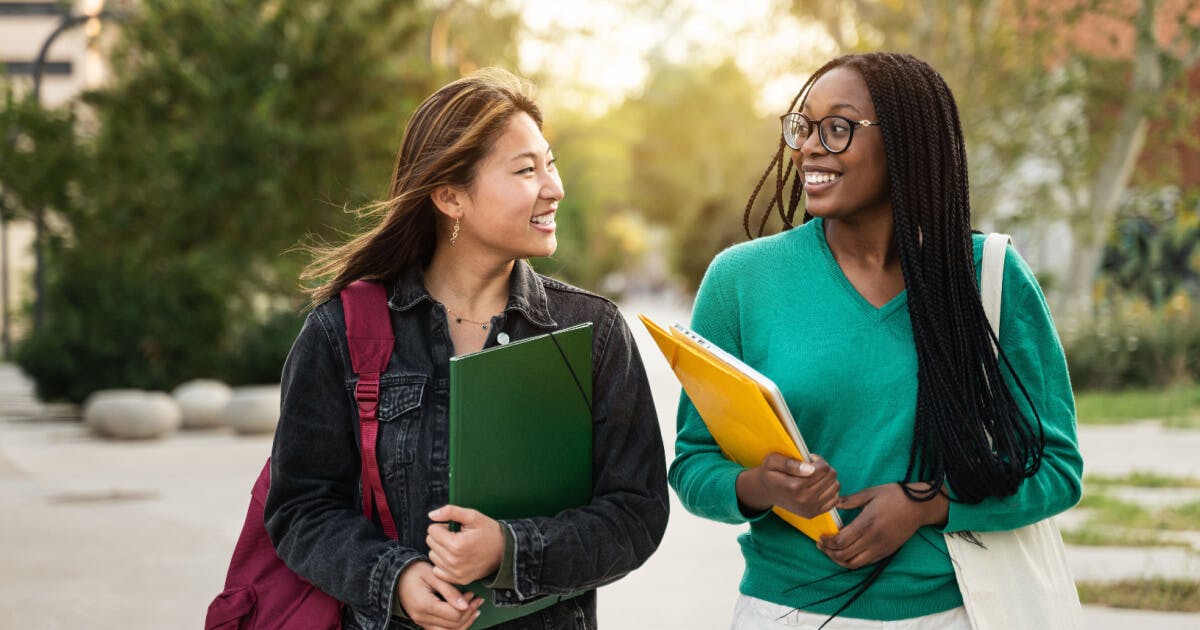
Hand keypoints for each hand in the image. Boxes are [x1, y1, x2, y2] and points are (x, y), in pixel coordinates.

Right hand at [396, 560, 481, 629]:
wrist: (397, 576)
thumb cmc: (414, 572)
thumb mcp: (433, 575)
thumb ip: (449, 590)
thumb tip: (465, 605)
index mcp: (424, 605)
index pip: (453, 615)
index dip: (467, 606)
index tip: (472, 594)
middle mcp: (422, 618)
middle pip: (454, 625)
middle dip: (469, 613)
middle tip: (476, 600)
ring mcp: (422, 622)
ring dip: (465, 622)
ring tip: (474, 609)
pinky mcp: (424, 623)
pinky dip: (456, 626)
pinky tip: (464, 616)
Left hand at [426, 505, 504, 584]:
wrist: (505, 552)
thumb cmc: (490, 533)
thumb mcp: (473, 516)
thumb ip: (451, 512)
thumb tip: (432, 515)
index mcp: (456, 544)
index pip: (432, 530)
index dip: (443, 526)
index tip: (455, 528)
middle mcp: (453, 561)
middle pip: (430, 543)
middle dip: (441, 537)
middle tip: (457, 536)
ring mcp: (455, 573)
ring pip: (433, 556)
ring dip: (441, 550)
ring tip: (457, 547)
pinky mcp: (457, 580)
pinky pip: (437, 570)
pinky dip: (443, 563)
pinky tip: (455, 558)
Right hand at [735, 453, 838, 518]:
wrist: (766, 492)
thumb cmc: (770, 473)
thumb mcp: (773, 461)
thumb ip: (790, 463)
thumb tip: (810, 469)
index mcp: (794, 486)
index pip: (822, 469)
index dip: (818, 460)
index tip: (810, 459)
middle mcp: (803, 500)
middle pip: (831, 477)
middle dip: (824, 468)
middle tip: (812, 466)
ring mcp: (809, 508)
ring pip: (835, 487)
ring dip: (828, 478)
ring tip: (815, 476)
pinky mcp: (813, 514)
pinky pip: (834, 500)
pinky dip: (830, 490)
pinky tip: (819, 486)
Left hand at [817, 482, 948, 569]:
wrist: (920, 507)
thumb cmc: (895, 496)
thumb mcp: (871, 492)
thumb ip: (851, 500)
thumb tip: (834, 503)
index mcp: (867, 523)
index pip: (841, 541)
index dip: (827, 543)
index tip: (820, 538)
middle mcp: (873, 539)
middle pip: (844, 555)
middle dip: (829, 552)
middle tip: (821, 545)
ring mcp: (880, 548)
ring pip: (854, 564)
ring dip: (839, 560)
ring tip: (831, 551)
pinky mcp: (886, 552)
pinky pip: (865, 563)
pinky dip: (852, 561)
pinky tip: (846, 552)